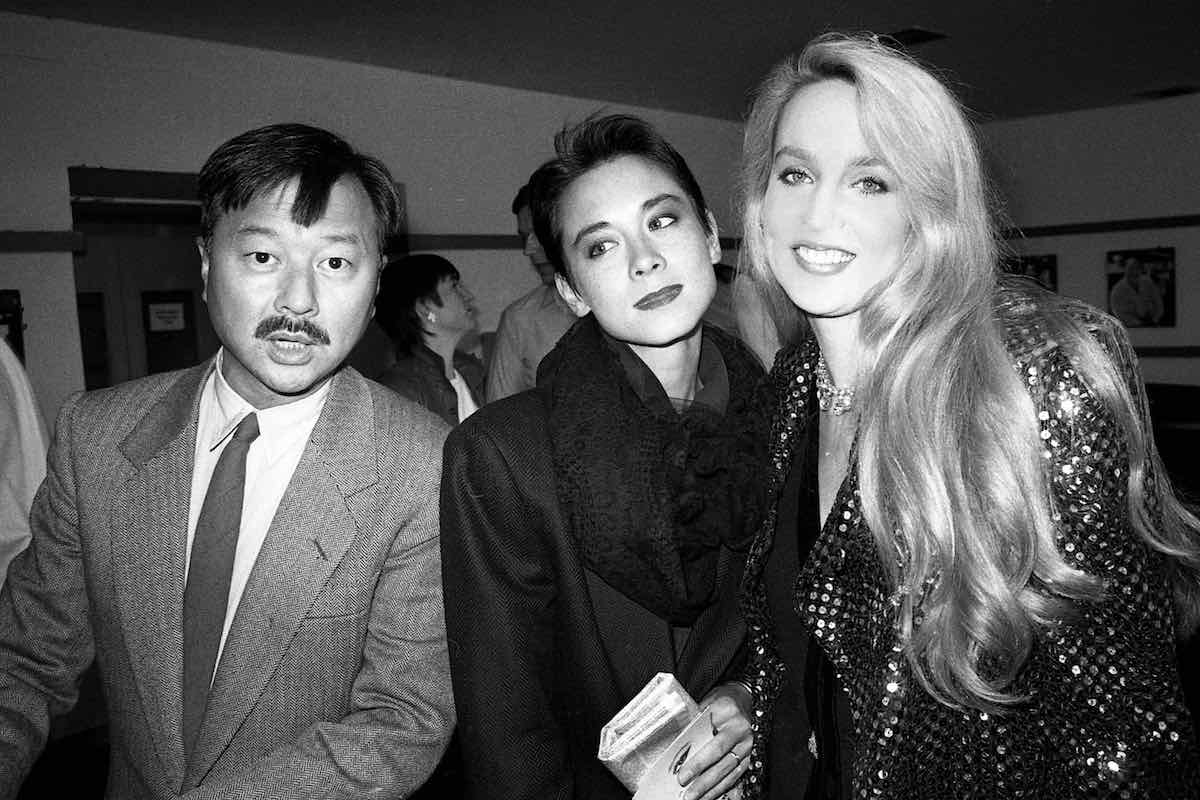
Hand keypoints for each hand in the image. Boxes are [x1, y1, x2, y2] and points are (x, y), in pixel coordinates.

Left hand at [676, 682, 752, 799]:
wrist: (745, 697)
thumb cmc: (722, 700)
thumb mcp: (707, 703)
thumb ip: (694, 722)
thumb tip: (676, 744)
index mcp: (731, 716)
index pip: (714, 745)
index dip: (698, 763)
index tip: (682, 775)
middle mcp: (743, 733)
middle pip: (722, 763)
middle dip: (703, 782)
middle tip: (686, 793)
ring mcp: (749, 746)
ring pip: (729, 773)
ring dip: (711, 789)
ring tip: (695, 798)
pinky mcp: (750, 756)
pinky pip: (736, 776)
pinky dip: (722, 788)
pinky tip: (710, 795)